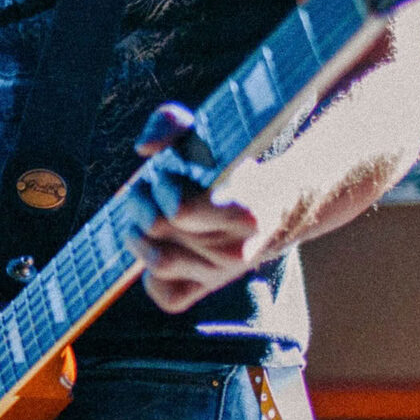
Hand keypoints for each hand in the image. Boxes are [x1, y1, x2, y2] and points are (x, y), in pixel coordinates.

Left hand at [128, 102, 269, 314]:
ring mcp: (221, 274)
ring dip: (137, 237)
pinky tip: (160, 248)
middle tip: (145, 190)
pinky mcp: (208, 288)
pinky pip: (167, 298)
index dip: (160, 188)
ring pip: (158, 264)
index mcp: (244, 211)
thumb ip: (170, 121)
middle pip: (159, 231)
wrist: (282, 204)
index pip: (179, 211)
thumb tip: (143, 149)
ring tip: (143, 217)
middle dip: (140, 204)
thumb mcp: (208, 132)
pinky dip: (151, 277)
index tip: (165, 174)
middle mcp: (236, 250)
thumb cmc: (233, 164)